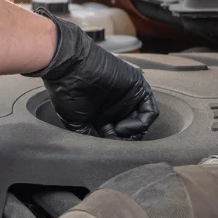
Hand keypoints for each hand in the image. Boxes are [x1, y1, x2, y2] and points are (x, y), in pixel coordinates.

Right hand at [25, 8, 157, 137]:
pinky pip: (149, 111)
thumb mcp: (75, 120)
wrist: (70, 66)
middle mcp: (117, 106)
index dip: (114, 146)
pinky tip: (123, 127)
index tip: (106, 150)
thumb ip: (89, 135)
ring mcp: (128, 97)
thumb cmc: (67, 91)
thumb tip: (100, 151)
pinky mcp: (138, 87)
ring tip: (118, 135)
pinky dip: (141, 123)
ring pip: (142, 122)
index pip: (117, 136)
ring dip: (133, 134)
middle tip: (115, 146)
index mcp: (103, 114)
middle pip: (131, 131)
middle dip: (125, 141)